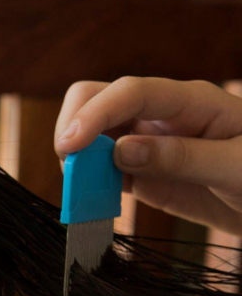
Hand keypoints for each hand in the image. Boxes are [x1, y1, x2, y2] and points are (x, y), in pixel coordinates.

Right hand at [54, 76, 241, 236]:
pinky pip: (101, 172)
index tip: (69, 147)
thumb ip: (182, 157)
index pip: (130, 92)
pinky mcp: (139, 174)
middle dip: (73, 130)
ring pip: (91, 137)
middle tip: (73, 171)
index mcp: (189, 101)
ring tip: (83, 195)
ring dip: (77, 162)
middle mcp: (160, 116)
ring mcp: (146, 144)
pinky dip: (87, 186)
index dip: (94, 114)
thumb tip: (121, 151)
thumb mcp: (236, 167)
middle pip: (96, 99)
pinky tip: (92, 204)